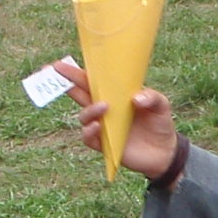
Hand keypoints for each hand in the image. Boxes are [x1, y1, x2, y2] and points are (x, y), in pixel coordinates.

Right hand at [55, 58, 181, 179]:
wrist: (165, 152)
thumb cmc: (160, 123)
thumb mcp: (161, 105)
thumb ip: (152, 97)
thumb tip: (136, 99)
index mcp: (115, 94)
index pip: (92, 81)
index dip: (76, 72)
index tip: (60, 64)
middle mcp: (105, 109)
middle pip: (79, 93)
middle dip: (65, 82)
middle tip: (53, 71)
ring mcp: (102, 126)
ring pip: (84, 116)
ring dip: (90, 110)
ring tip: (104, 107)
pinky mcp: (104, 144)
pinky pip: (88, 137)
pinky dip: (90, 131)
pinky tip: (98, 126)